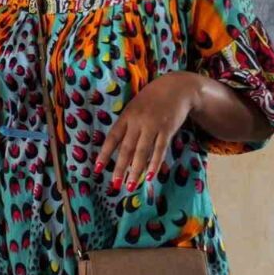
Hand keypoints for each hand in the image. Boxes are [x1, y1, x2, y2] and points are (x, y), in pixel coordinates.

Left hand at [95, 72, 200, 192]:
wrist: (176, 87)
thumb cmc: (152, 99)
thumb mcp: (135, 107)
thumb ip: (127, 126)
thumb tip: (119, 149)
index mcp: (126, 116)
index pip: (113, 138)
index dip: (104, 154)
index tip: (97, 168)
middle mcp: (138, 122)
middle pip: (126, 148)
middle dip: (119, 168)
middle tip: (114, 185)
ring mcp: (153, 126)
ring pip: (142, 152)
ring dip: (136, 170)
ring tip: (130, 186)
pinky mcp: (167, 130)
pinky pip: (160, 150)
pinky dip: (154, 164)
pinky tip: (150, 176)